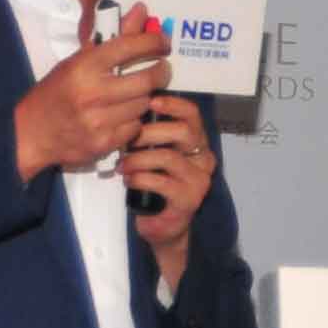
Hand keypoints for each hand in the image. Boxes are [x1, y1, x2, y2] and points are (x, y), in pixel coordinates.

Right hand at [11, 6, 171, 180]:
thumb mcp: (77, 61)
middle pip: (147, 79)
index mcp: (84, 66)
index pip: (129, 46)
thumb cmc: (55, 93)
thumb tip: (142, 11)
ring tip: (136, 93)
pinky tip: (123, 115)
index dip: (154, 41)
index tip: (164, 42)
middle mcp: (92, 92)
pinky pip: (135, 127)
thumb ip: (114, 39)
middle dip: (161, 72)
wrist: (31, 133)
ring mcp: (98, 120)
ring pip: (143, 104)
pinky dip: (134, 120)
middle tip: (162, 69)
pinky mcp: (103, 143)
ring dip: (145, 97)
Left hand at [124, 89, 218, 281]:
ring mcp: (199, 180)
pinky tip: (130, 181)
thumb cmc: (156, 187)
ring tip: (123, 166)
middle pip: (183, 131)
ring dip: (138, 159)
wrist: (163, 226)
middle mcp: (203, 159)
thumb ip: (151, 135)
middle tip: (127, 140)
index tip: (150, 101)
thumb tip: (130, 110)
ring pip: (168, 157)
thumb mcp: (154, 155)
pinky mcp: (188, 199)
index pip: (192, 115)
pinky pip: (161, 182)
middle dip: (149, 132)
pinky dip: (140, 179)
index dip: (173, 104)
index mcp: (196, 143)